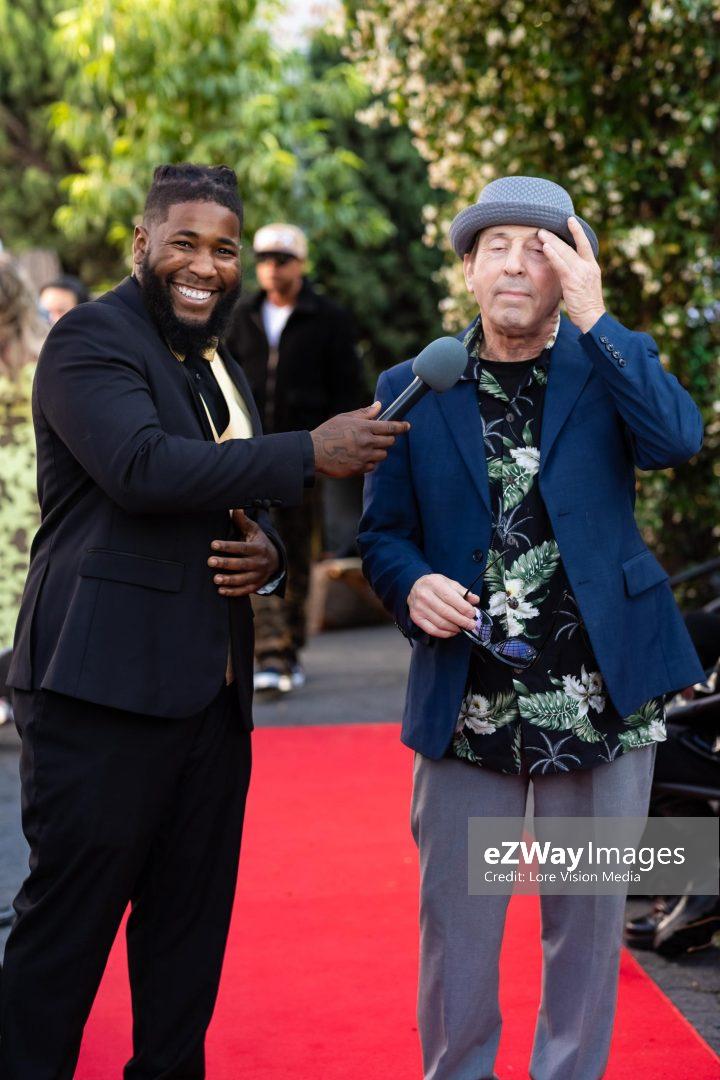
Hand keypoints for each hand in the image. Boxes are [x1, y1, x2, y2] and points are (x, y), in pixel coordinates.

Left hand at [208, 509, 279, 596]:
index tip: (213, 544)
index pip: (242, 547)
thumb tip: (234, 507)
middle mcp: (260, 562)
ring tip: (215, 579)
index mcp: (258, 548)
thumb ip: (243, 521)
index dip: (227, 546)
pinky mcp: (256, 585)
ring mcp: (259, 575)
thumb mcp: (253, 530)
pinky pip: (245, 590)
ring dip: (229, 580)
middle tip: (210, 561)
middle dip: (226, 563)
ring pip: (244, 579)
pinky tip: (221, 591)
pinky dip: (234, 592)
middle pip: (242, 564)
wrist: (275, 560)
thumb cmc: (258, 542)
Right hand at [310, 402, 409, 478]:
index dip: (401, 426)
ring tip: (365, 448)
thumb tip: (379, 406)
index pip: (390, 427)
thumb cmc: (328, 432)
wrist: (314, 452)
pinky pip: (372, 466)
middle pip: (390, 442)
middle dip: (388, 439)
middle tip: (380, 437)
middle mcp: (366, 442)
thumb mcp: (344, 418)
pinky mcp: (359, 469)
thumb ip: (364, 413)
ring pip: (382, 455)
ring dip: (378, 451)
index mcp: (364, 427)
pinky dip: (369, 462)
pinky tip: (358, 457)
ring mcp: (364, 457)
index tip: (407, 426)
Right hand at [408, 573, 479, 638]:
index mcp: (433, 583)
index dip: (463, 608)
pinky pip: (433, 630)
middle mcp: (424, 595)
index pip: (450, 598)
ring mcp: (418, 608)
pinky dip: (445, 633)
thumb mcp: (449, 583)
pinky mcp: (416, 618)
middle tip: (471, 624)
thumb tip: (475, 600)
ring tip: (463, 627)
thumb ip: (463, 592)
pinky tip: (453, 631)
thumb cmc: (435, 585)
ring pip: (440, 623)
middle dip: (461, 620)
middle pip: (446, 612)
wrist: (415, 587)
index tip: (472, 613)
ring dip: (455, 628)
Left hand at [538, 217, 605, 333]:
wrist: (593, 317)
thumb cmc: (587, 306)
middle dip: (557, 235)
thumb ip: (576, 275)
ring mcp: (581, 272)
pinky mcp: (573, 280)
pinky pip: (561, 265)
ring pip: (565, 252)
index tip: (570, 220)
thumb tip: (563, 269)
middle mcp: (588, 266)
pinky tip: (545, 247)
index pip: (585, 244)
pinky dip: (553, 255)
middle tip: (545, 226)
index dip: (578, 231)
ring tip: (541, 232)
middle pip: (571, 246)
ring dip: (552, 241)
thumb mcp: (584, 286)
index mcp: (592, 267)